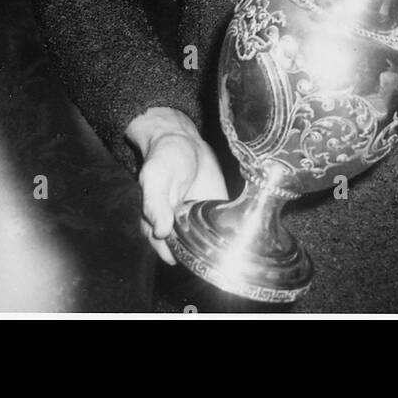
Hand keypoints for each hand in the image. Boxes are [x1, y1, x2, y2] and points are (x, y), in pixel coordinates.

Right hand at [126, 107, 228, 265]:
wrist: (184, 141)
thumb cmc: (164, 159)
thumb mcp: (155, 177)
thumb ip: (155, 204)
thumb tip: (160, 232)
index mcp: (158, 226)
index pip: (169, 254)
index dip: (181, 256)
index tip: (195, 249)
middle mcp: (178, 229)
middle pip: (193, 253)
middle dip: (204, 252)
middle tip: (215, 239)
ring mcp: (199, 222)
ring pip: (210, 245)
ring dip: (221, 245)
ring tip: (230, 234)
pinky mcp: (217, 212)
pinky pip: (226, 228)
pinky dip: (234, 230)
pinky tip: (241, 226)